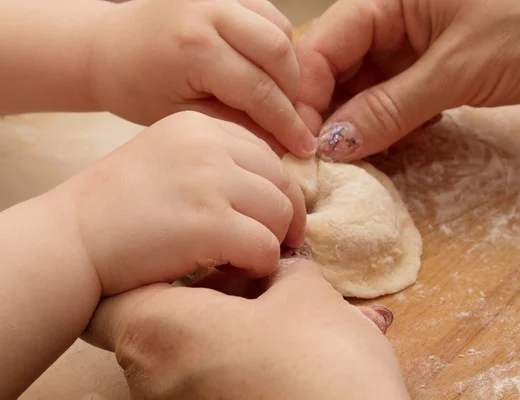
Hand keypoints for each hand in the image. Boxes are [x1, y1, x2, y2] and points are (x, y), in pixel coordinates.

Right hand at [65, 111, 305, 295]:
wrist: (72, 238)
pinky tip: (236, 270)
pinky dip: (260, 265)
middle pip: (282, 182)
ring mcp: (210, 181)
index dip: (276, 190)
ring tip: (245, 257)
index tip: (269, 216)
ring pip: (280, 214)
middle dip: (284, 217)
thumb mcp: (169, 160)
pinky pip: (265, 247)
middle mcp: (208, 145)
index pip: (266, 154)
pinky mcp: (209, 223)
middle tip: (271, 242)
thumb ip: (217, 162)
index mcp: (199, 125)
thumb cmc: (118, 206)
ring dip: (271, 242)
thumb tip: (275, 190)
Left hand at [83, 257, 409, 399]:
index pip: (108, 300)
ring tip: (281, 310)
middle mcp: (152, 381)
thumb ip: (278, 269)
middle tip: (248, 278)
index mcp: (159, 333)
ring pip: (184, 357)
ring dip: (224, 328)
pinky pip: (207, 384)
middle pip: (152, 326)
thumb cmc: (319, 358)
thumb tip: (276, 265)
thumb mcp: (304, 293)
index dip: (145, 271)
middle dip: (200, 296)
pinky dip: (234, 361)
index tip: (190, 257)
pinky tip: (287, 347)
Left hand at [90, 0, 315, 156]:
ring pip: (279, 29)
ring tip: (278, 96)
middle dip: (292, 92)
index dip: (286, 122)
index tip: (303, 146)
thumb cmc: (136, 89)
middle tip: (291, 120)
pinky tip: (267, 68)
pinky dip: (276, 43)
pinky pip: (268, 13)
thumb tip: (281, 141)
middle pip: (278, 51)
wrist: (107, 49)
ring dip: (288, 66)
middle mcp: (209, 10)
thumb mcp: (184, 117)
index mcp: (194, 49)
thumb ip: (236, 125)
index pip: (259, 89)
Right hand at [296, 0, 519, 161]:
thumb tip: (335, 142)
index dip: (306, 95)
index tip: (299, 142)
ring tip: (350, 163)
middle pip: (337, 70)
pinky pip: (395, 103)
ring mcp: (412, 48)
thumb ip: (390, 107)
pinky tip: (389, 148)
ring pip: (364, 91)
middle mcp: (393, 20)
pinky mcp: (433, 72)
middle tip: (318, 162)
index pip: (323, 45)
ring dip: (359, 127)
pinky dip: (390, 128)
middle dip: (328, 116)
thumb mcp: (457, 70)